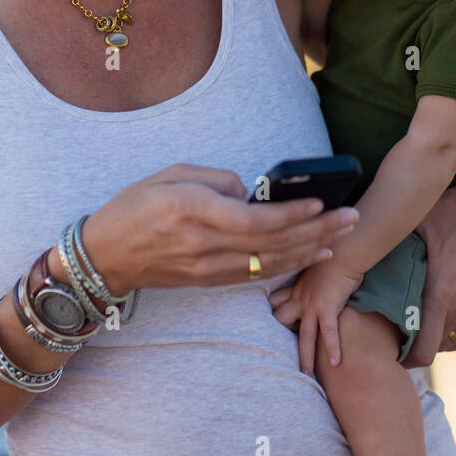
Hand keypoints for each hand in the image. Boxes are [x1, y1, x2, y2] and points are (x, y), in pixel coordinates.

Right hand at [80, 164, 360, 295]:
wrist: (104, 257)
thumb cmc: (133, 207)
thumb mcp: (168, 175)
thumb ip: (213, 179)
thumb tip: (249, 192)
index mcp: (193, 211)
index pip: (253, 220)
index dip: (291, 215)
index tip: (321, 203)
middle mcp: (204, 245)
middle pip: (271, 243)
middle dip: (317, 230)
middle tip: (351, 217)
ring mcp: (208, 268)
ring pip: (270, 262)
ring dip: (311, 250)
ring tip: (342, 235)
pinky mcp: (209, 281)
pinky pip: (257, 275)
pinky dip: (289, 266)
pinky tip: (312, 255)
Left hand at [270, 260, 362, 374]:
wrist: (343, 251)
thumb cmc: (333, 256)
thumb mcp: (314, 266)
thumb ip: (311, 278)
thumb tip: (316, 282)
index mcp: (295, 289)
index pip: (275, 303)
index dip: (272, 313)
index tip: (269, 325)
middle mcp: (299, 299)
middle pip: (281, 321)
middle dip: (278, 338)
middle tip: (278, 356)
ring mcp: (312, 306)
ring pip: (304, 336)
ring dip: (305, 357)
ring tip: (306, 375)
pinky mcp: (328, 308)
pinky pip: (328, 333)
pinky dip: (332, 348)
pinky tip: (336, 363)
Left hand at [403, 156, 455, 367]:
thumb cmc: (455, 207)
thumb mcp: (419, 223)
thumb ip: (393, 244)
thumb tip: (361, 249)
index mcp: (440, 293)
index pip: (422, 351)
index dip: (404, 356)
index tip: (389, 348)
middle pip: (434, 349)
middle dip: (415, 348)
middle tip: (397, 339)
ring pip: (453, 343)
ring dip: (435, 340)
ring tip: (417, 330)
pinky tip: (444, 326)